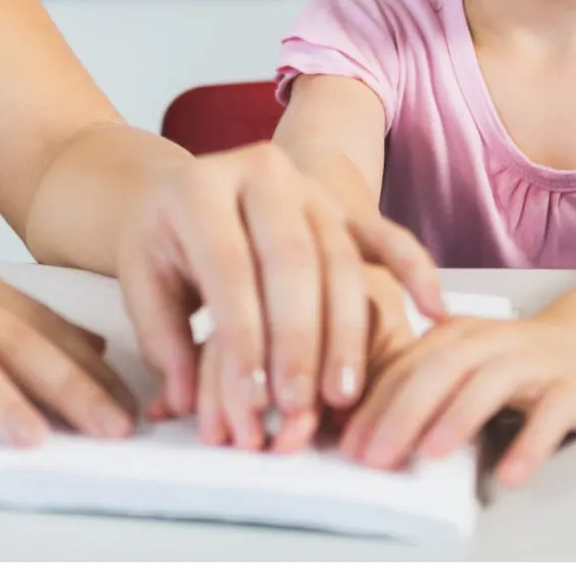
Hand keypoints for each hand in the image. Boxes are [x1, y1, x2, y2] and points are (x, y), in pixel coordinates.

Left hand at [116, 142, 444, 451]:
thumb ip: (162, 339)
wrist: (184, 189)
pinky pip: (385, 234)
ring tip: (340, 392)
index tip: (252, 397)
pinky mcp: (343, 202)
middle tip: (299, 403)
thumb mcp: (142, 280)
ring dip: (344, 331)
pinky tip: (433, 310)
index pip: (228, 266)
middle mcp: (258, 172)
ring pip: (338, 258)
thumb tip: (186, 400)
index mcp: (198, 187)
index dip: (242, 336)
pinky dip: (414, 269)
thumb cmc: (164, 243)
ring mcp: (307, 184)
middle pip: (290, 260)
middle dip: (298, 340)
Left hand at [342, 311, 575, 486]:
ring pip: (489, 384)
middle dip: (402, 414)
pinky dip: (528, 444)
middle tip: (376, 457)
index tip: (348, 445)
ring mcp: (532, 363)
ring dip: (456, 419)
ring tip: (429, 455)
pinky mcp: (572, 388)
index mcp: (454, 334)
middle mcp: (489, 342)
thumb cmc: (514, 358)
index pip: (405, 366)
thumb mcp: (464, 361)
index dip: (374, 405)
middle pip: (439, 372)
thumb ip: (422, 385)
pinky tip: (509, 475)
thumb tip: (369, 432)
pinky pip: (549, 417)